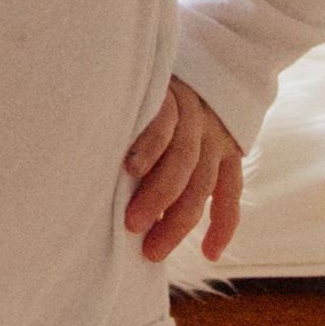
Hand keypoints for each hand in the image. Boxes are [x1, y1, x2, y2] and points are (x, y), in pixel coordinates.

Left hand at [122, 79, 241, 264]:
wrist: (202, 72)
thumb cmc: (145, 92)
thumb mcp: (135, 91)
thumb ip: (124, 118)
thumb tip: (92, 161)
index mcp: (170, 95)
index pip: (164, 120)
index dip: (148, 145)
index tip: (128, 171)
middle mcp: (197, 117)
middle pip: (182, 160)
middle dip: (158, 196)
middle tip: (132, 225)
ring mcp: (216, 138)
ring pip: (203, 183)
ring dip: (179, 220)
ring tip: (153, 251)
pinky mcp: (231, 155)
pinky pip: (231, 194)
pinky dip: (223, 225)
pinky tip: (209, 253)